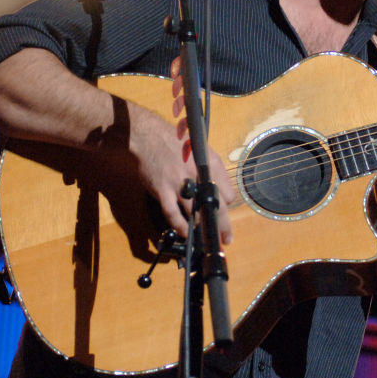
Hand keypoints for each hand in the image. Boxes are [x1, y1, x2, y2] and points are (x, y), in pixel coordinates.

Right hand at [158, 56, 235, 242]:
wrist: (149, 136)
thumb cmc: (176, 142)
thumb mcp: (202, 150)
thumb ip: (213, 170)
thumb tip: (223, 192)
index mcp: (211, 165)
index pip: (227, 194)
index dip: (226, 206)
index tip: (223, 213)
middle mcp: (199, 175)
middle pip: (216, 207)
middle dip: (223, 227)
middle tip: (227, 240)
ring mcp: (180, 184)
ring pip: (196, 213)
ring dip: (203, 229)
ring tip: (207, 241)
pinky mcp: (163, 190)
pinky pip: (173, 214)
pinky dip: (180, 226)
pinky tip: (185, 234)